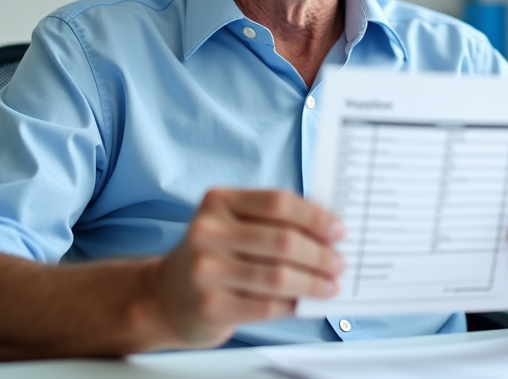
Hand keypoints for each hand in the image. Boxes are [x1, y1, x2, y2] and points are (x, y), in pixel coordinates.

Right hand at [151, 188, 344, 347]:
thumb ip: (273, 220)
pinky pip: (265, 306)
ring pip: (277, 276)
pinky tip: (302, 303)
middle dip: (320, 254)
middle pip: (282, 240)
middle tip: (338, 263)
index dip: (315, 217)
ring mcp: (205, 270)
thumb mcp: (233, 223)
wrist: (168, 295)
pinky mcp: (210, 305)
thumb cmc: (214, 255)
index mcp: (218, 201)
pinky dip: (291, 305)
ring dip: (312, 282)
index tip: (338, 230)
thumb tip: (328, 229)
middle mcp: (207, 231)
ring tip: (329, 286)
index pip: (278, 202)